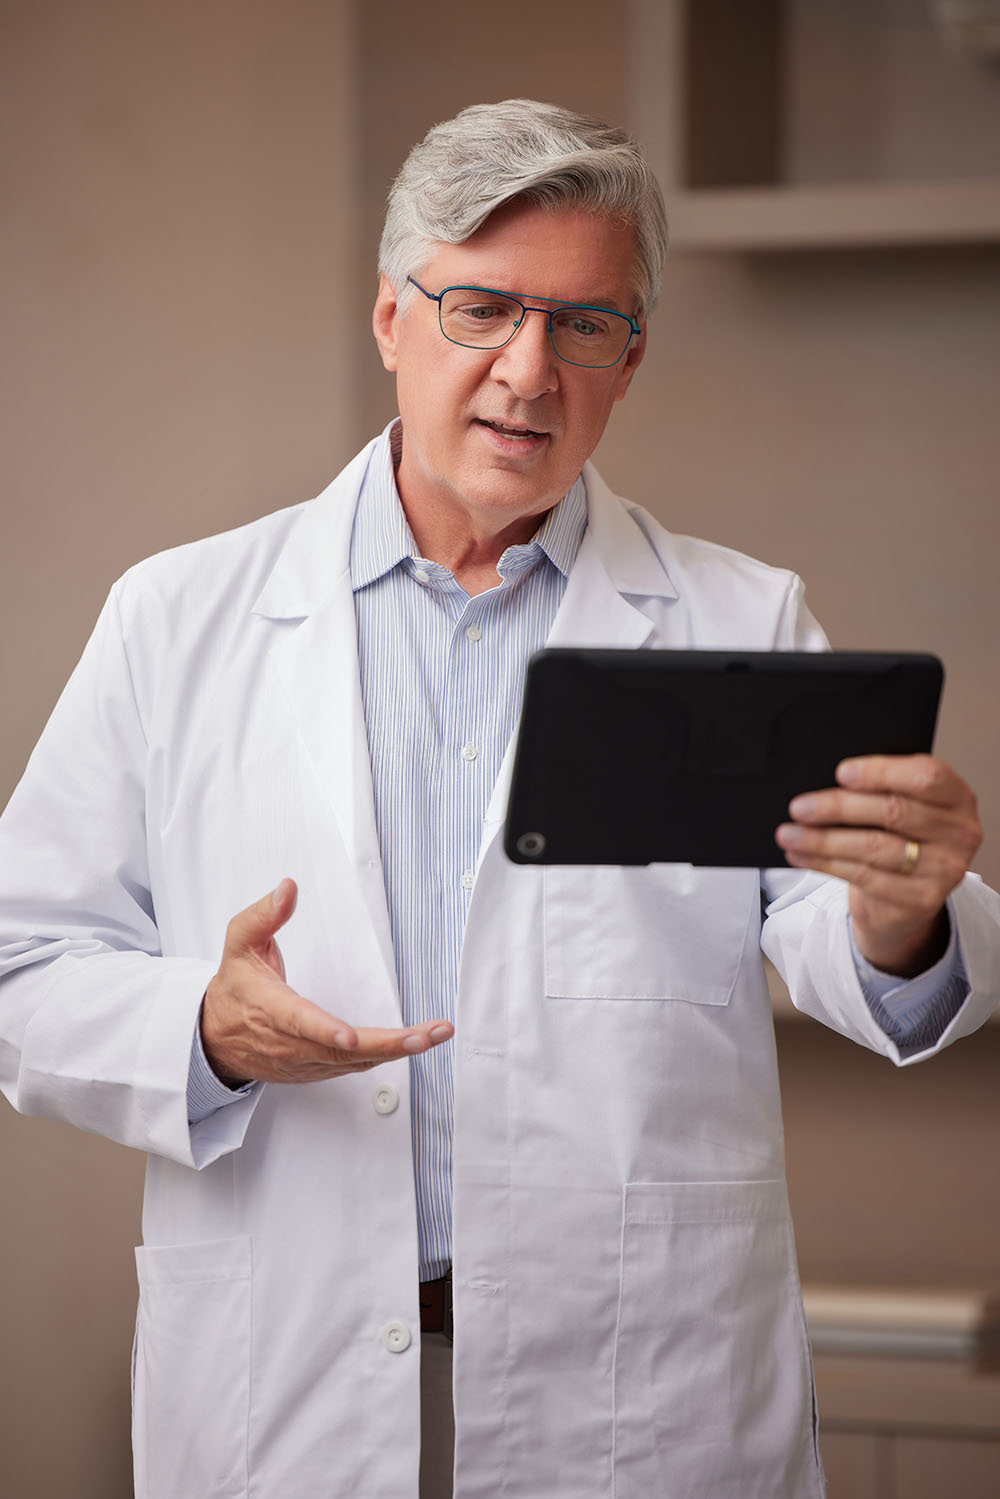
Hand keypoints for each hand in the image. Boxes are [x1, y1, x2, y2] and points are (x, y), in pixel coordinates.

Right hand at [201, 878, 453, 1085]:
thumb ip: (264, 915)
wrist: (216, 1038)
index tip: (350, 1038)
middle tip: (425, 1035)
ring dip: (397, 1050)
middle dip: (387, 1044)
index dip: (325, 1031)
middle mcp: (289, 1042)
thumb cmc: (235, 988)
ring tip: (434, 1034)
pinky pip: (354, 1068)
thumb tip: (288, 888)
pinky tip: (412, 1045)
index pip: (299, 1022)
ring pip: (355, 1063)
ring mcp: (304, 1062)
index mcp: (271, 1008)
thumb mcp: (239, 943)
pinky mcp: (316, 1071)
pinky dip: (384, 1057)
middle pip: (341, 1052)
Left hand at [774, 754, 981, 977]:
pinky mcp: (921, 899)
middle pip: (894, 812)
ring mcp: (944, 869)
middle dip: (839, 807)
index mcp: (957, 796)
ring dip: (823, 840)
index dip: (882, 772)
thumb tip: (824, 783)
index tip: (841, 772)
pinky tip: (801, 855)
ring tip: (788, 833)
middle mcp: (959, 832)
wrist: (908, 896)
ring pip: (875, 847)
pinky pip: (865, 876)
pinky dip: (826, 863)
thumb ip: (880, 790)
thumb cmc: (899, 836)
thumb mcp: (902, 807)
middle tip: (799, 807)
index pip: (926, 776)